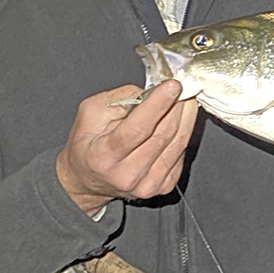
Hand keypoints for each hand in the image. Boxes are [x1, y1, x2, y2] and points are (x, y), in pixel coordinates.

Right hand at [56, 81, 198, 216]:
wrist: (87, 179)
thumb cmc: (88, 145)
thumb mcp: (91, 112)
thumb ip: (120, 98)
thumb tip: (152, 91)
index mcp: (104, 156)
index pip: (137, 129)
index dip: (158, 105)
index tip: (172, 85)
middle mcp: (127, 174)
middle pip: (162, 134)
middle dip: (177, 106)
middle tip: (183, 86)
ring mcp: (147, 184)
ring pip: (178, 143)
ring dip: (186, 117)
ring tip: (185, 99)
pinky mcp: (163, 187)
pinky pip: (181, 154)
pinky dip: (184, 133)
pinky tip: (181, 120)